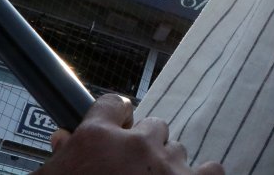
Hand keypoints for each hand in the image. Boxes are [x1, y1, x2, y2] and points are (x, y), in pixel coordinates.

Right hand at [35, 94, 223, 174]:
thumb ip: (62, 157)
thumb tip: (63, 139)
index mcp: (96, 139)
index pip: (113, 105)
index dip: (117, 118)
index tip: (118, 129)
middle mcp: (136, 144)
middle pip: (153, 126)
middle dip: (144, 146)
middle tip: (130, 171)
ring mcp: (166, 166)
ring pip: (176, 149)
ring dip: (166, 165)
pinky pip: (211, 171)